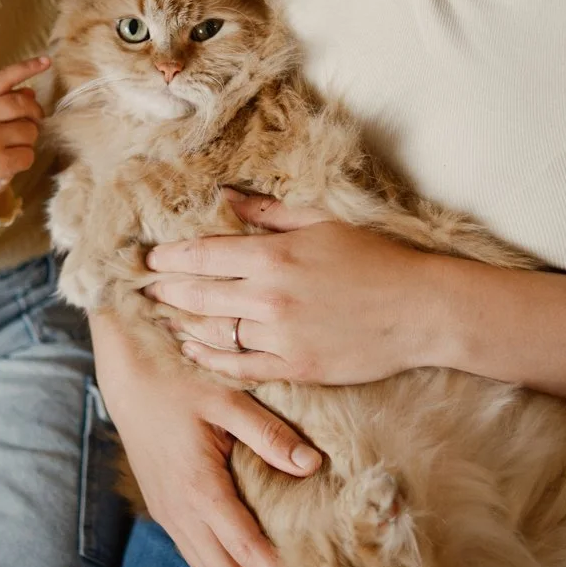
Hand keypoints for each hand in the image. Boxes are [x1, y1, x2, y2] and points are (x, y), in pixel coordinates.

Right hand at [0, 58, 48, 204]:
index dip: (26, 68)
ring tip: (11, 147)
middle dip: (34, 114)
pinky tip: (10, 163)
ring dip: (28, 140)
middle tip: (32, 123)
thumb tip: (30, 91)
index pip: (2, 78)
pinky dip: (25, 159)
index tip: (46, 62)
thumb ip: (1, 101)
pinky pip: (29, 154)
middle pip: (24, 104)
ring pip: (30, 131)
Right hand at [89, 311, 321, 566]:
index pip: (246, 550)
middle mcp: (181, 511)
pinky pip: (194, 555)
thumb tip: (313, 465)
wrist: (127, 380)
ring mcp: (169, 514)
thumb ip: (270, 434)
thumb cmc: (178, 383)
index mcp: (200, 489)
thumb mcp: (226, 400)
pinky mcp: (164, 509)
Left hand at [144, 191, 436, 384]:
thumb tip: (228, 199)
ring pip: (213, 331)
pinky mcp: (295, 367)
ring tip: (161, 317)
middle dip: (165, 290)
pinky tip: (192, 350)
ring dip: (181, 324)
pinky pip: (239, 366)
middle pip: (197, 294)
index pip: (203, 254)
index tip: (149, 259)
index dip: (169, 258)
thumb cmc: (376, 259)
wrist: (420, 309)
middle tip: (145, 288)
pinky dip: (209, 358)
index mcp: (274, 254)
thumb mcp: (322, 222)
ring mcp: (280, 335)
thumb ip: (270, 214)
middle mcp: (269, 295)